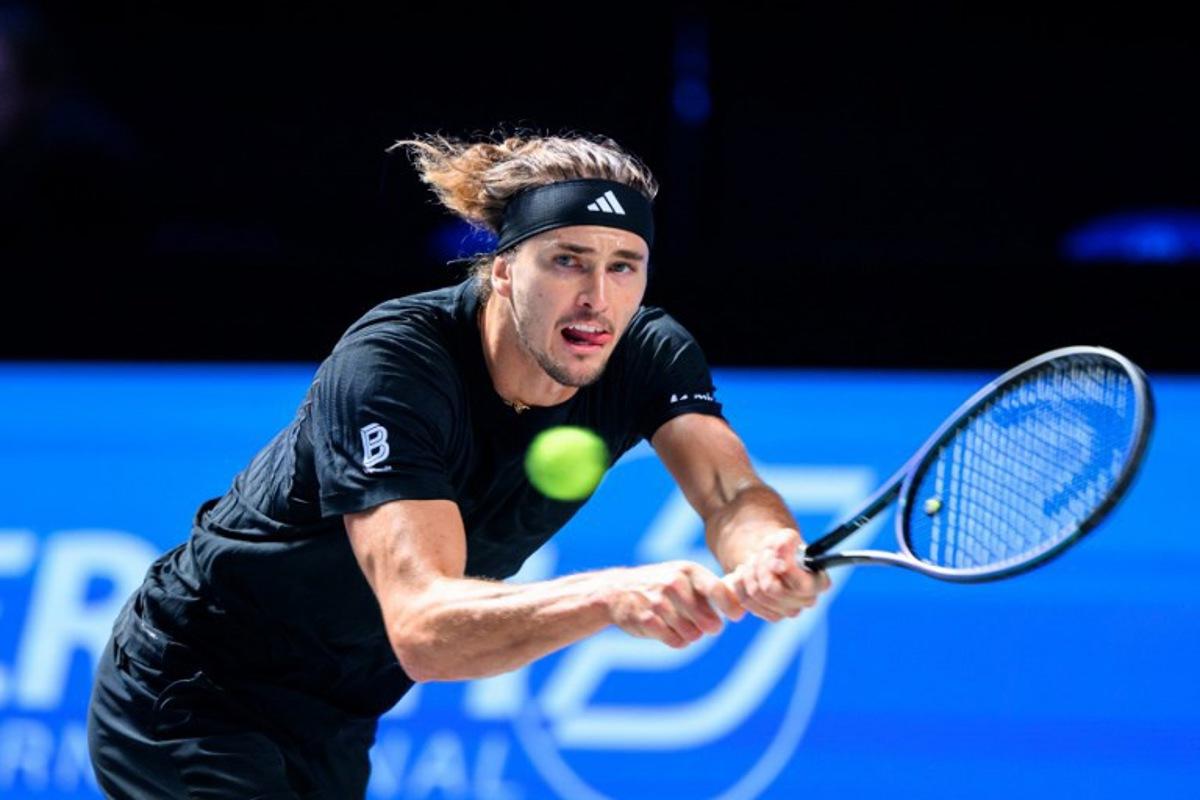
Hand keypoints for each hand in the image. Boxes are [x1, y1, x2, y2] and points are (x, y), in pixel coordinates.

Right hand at [608, 561, 745, 647]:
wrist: (617, 591)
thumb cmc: (660, 585)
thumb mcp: (684, 576)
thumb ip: (711, 588)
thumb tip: (743, 603)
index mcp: (688, 570)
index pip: (719, 591)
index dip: (731, 607)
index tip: (736, 616)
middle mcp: (674, 583)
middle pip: (710, 622)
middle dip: (709, 627)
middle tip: (703, 624)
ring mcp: (659, 602)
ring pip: (693, 635)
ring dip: (690, 634)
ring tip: (678, 623)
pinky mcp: (646, 621)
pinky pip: (675, 642)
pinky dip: (674, 640)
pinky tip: (665, 629)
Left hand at [723, 529, 830, 621]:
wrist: (772, 560)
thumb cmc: (783, 548)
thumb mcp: (786, 537)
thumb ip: (786, 541)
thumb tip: (780, 549)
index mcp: (819, 582)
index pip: (800, 584)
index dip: (783, 571)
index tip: (771, 558)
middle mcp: (808, 600)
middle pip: (773, 590)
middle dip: (761, 567)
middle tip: (759, 554)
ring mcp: (790, 611)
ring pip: (758, 595)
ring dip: (749, 572)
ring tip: (752, 560)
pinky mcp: (771, 616)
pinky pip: (747, 602)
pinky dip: (740, 583)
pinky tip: (743, 571)